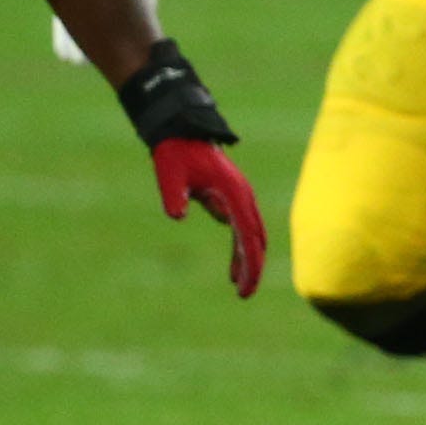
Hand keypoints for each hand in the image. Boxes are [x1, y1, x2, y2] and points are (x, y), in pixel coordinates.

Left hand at [153, 140, 266, 299]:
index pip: (247, 236)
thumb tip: (177, 215)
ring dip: (247, 260)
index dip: (249, 264)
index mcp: (233, 193)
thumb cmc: (176, 151)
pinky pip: (241, 229)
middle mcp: (242, 197)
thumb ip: (174, 194)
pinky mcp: (231, 198)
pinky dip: (240, 249)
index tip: (243, 288)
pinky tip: (232, 268)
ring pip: (251, 235)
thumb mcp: (170, 171)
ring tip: (239, 287)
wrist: (181, 130)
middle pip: (255, 239)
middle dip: (252, 268)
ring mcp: (239, 197)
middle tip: (244, 294)